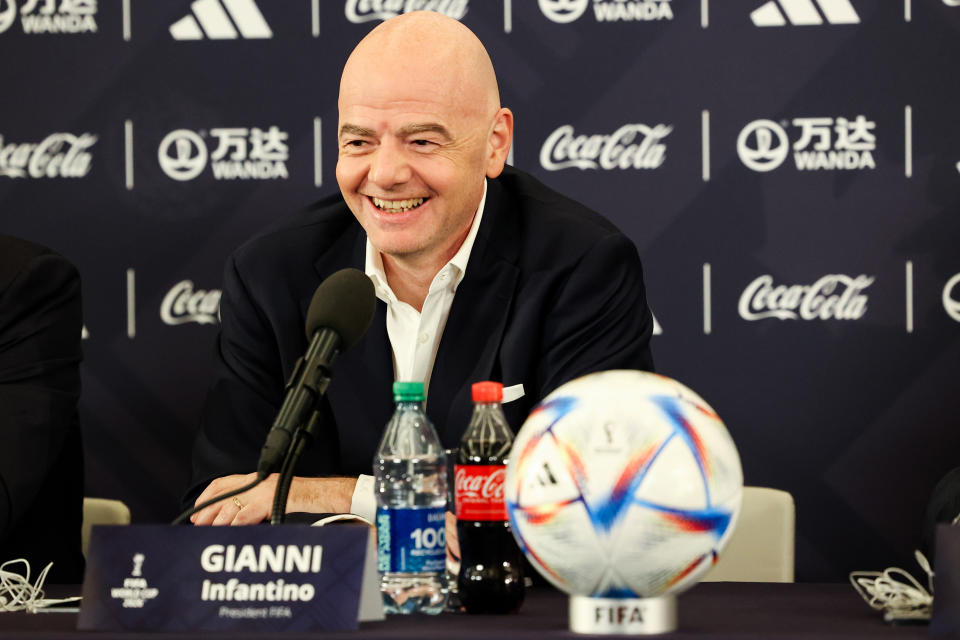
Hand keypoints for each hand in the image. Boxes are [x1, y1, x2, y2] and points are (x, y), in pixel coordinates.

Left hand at [190, 473, 358, 525]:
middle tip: (198, 524)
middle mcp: (256, 481)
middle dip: (207, 511)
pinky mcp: (269, 500)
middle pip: (223, 495)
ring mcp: (262, 490)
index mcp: (256, 478)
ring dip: (218, 521)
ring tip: (211, 531)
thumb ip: (255, 501)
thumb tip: (235, 517)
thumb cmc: (300, 497)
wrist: (320, 494)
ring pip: (231, 507)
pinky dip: (236, 525)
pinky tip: (231, 531)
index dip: (206, 496)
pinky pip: (246, 515)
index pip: (222, 483)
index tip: (196, 509)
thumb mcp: (273, 495)